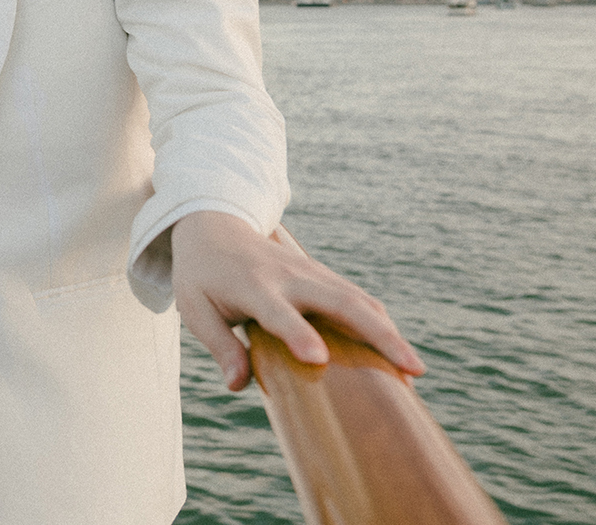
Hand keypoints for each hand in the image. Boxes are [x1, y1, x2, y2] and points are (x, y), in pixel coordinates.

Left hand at [171, 211, 424, 391]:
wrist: (214, 225)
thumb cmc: (202, 275)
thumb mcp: (195, 308)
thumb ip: (219, 345)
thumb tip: (237, 385)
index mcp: (252, 286)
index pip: (278, 313)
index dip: (297, 334)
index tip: (318, 358)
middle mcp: (287, 277)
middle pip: (340, 303)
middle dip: (377, 335)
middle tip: (411, 370)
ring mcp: (309, 273)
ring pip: (358, 299)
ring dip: (389, 332)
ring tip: (415, 371)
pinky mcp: (322, 275)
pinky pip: (358, 297)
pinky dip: (381, 322)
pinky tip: (398, 351)